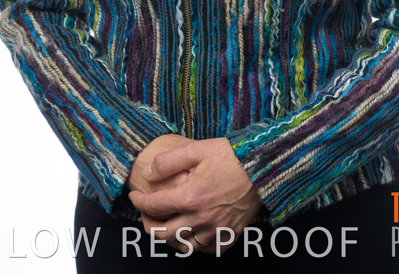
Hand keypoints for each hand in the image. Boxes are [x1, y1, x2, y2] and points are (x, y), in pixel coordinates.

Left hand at [128, 138, 261, 254]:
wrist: (263, 166)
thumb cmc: (231, 155)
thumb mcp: (197, 149)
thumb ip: (169, 161)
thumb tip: (148, 173)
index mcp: (190, 196)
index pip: (154, 206)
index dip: (139, 202)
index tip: (135, 196)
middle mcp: (201, 218)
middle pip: (164, 233)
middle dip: (149, 225)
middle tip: (146, 216)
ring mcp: (217, 228)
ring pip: (185, 246)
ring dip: (171, 240)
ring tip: (166, 228)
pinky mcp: (231, 233)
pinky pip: (209, 249)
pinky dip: (197, 245)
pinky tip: (193, 235)